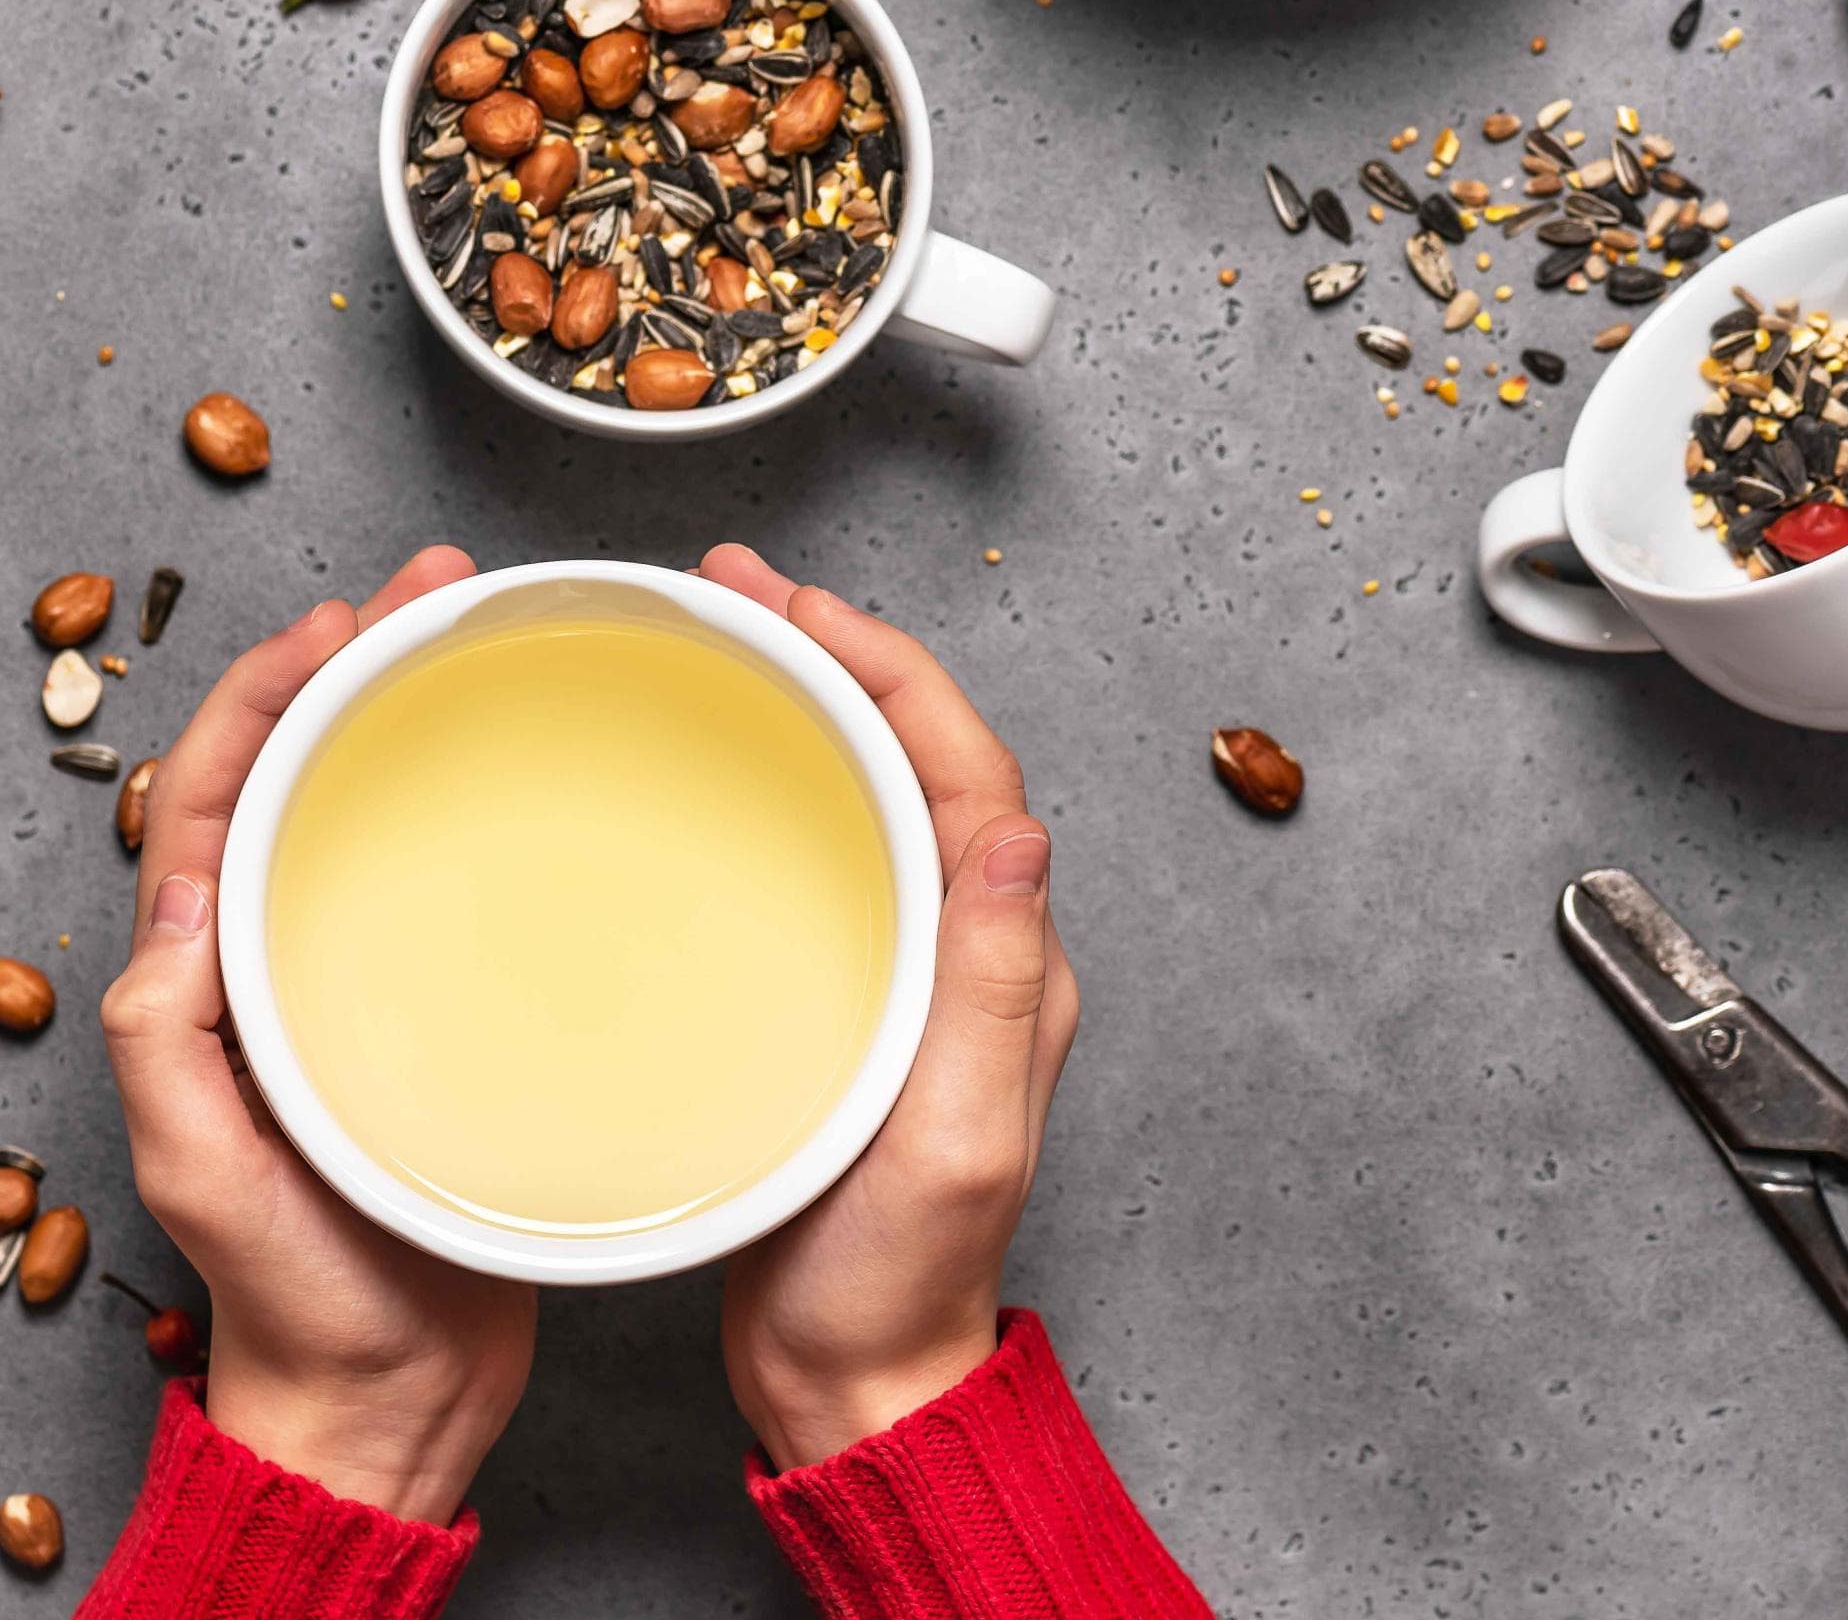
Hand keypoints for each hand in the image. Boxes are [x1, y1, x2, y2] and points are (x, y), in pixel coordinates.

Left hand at [101, 547, 536, 1524]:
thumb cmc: (299, 1293)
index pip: (221, 794)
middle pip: (302, 773)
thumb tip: (184, 887)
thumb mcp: (206, 1172)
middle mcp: (280, 957)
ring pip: (375, 813)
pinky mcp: (442, 1007)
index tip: (345, 621)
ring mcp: (362, 978)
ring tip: (485, 645)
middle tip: (438, 593)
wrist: (392, 1387)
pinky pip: (450, 881)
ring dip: (417, 719)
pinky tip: (542, 786)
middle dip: (355, 665)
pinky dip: (480, 812)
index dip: (270, 692)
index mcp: (211, 978)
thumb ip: (175, 1039)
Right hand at [701, 545, 1079, 1470]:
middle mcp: (971, 939)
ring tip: (722, 639)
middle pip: (915, 749)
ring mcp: (910, 961)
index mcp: (1006, 954)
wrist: (857, 1373)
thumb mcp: (956, 1133)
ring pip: (870, 786)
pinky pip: (826, 848)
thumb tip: (1018, 829)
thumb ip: (990, 983)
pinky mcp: (851, 989)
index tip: (789, 601)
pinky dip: (777, 781)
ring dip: (806, 700)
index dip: (883, 663)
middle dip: (836, 651)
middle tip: (734, 587)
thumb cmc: (898, 1274)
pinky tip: (715, 769)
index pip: (961, 761)